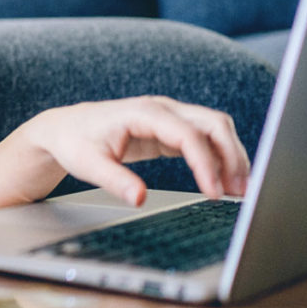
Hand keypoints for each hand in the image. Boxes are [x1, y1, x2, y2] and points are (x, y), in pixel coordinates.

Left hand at [24, 96, 250, 206]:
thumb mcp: (88, 164)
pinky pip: (203, 139)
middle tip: (242, 191)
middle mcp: (161, 109)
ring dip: (231, 156)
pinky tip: (222, 182)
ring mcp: (167, 117)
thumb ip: (115, 180)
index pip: (188, 135)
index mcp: (143, 112)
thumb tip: (140, 198)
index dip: (206, 164)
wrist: (64, 129)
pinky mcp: (168, 131)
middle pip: (213, 123)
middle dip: (232, 155)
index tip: (215, 193)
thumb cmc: (75, 142)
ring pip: (214, 128)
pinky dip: (218, 158)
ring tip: (239, 190)